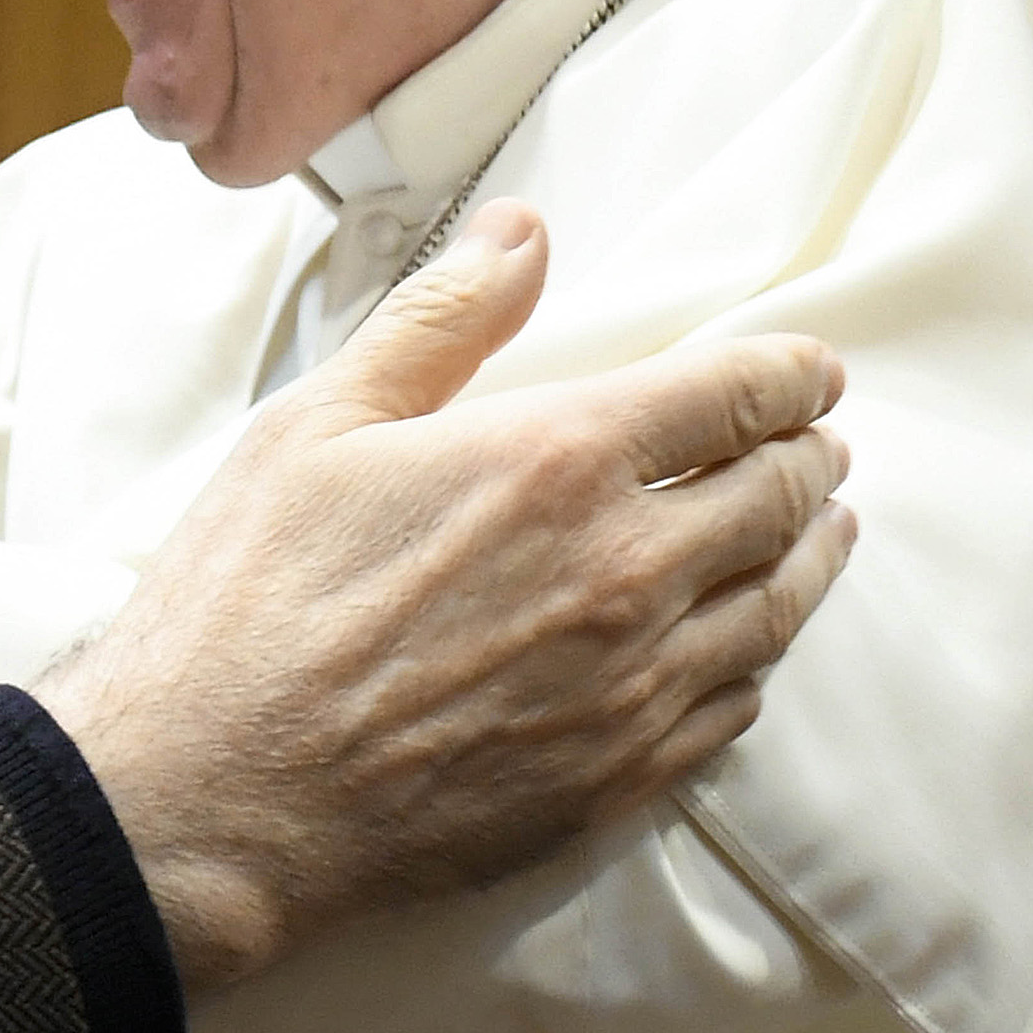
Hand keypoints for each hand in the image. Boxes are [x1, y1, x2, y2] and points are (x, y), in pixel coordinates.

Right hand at [40, 203, 852, 995]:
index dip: (788, 374)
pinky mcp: (618, 781)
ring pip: (777, 607)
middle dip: (808, 458)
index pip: (734, 395)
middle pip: (778, 498)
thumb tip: (522, 235)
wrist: (213, 798)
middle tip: (817, 445)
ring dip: (810, 556)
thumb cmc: (245, 605)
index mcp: (560, 461)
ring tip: (819, 531)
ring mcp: (634, 687)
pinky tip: (743, 647)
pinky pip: (734, 708)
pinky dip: (756, 660)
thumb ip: (439, 320)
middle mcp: (627, 572)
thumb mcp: (315, 426)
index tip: (808, 371)